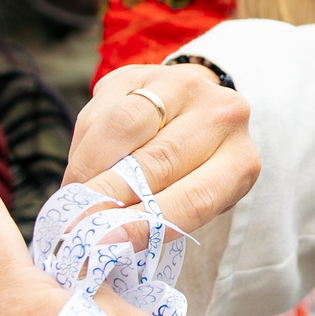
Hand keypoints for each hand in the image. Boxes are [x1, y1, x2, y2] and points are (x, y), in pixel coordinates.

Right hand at [65, 62, 256, 246]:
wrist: (196, 115)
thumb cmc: (192, 175)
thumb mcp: (191, 204)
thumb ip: (160, 221)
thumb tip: (102, 244)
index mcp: (241, 161)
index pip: (194, 200)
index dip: (144, 225)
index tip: (102, 244)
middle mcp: (222, 116)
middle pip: (157, 161)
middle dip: (108, 196)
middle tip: (74, 225)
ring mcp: (184, 85)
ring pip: (125, 125)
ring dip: (90, 167)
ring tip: (73, 196)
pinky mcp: (144, 71)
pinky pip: (103, 109)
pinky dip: (84, 146)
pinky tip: (82, 168)